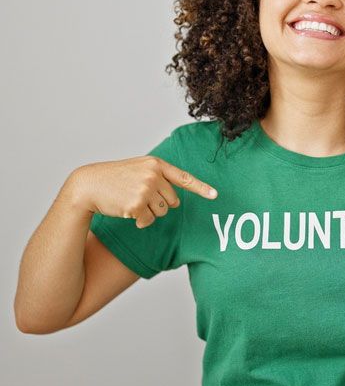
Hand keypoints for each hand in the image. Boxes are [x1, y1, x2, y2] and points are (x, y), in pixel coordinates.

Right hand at [68, 156, 218, 228]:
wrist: (89, 184)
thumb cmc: (115, 178)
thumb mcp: (138, 169)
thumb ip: (158, 177)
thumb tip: (175, 199)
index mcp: (156, 164)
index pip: (184, 177)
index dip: (201, 188)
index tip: (215, 195)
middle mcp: (154, 175)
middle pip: (173, 201)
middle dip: (160, 204)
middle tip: (141, 197)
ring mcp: (146, 189)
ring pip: (161, 212)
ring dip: (149, 212)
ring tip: (132, 202)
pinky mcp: (137, 204)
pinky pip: (148, 221)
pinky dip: (140, 221)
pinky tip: (126, 211)